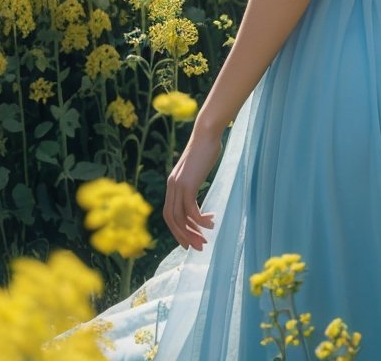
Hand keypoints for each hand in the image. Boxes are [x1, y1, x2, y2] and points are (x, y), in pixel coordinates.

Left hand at [163, 125, 222, 250]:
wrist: (206, 134)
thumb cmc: (205, 149)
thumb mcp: (195, 170)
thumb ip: (192, 183)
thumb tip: (196, 195)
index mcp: (172, 184)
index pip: (169, 214)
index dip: (177, 230)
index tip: (190, 240)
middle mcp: (171, 186)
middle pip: (172, 220)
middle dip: (184, 236)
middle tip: (198, 246)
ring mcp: (178, 185)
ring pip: (180, 218)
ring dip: (192, 232)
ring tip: (205, 239)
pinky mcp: (188, 184)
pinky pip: (191, 210)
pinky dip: (200, 221)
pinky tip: (211, 222)